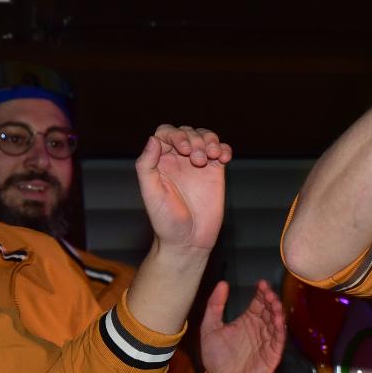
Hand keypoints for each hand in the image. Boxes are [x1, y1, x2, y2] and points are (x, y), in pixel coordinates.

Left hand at [136, 125, 231, 252]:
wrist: (188, 240)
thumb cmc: (165, 221)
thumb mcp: (151, 193)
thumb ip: (147, 165)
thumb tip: (153, 139)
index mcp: (160, 161)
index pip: (166, 133)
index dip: (176, 134)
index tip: (183, 150)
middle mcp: (178, 160)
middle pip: (187, 132)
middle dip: (194, 139)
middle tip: (197, 160)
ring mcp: (198, 165)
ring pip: (205, 137)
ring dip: (210, 141)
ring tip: (212, 156)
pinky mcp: (215, 173)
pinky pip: (221, 152)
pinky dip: (224, 149)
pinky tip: (224, 158)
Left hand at [196, 280, 285, 372]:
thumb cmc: (215, 358)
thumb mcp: (209, 328)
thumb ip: (214, 306)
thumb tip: (222, 283)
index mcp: (247, 321)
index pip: (258, 303)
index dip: (261, 293)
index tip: (262, 283)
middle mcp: (259, 328)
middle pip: (269, 310)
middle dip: (271, 300)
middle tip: (269, 292)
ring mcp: (267, 341)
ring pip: (276, 322)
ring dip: (277, 312)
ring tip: (275, 303)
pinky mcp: (273, 354)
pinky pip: (279, 339)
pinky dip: (280, 329)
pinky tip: (278, 320)